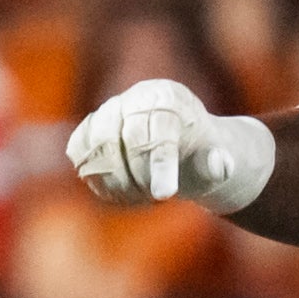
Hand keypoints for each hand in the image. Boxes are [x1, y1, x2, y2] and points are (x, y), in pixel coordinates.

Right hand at [66, 80, 276, 214]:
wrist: (179, 146)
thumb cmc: (199, 154)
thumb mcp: (216, 161)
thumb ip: (218, 164)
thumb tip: (218, 163)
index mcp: (169, 98)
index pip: (159, 132)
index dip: (160, 166)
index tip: (164, 196)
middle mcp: (133, 99)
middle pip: (122, 141)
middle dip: (136, 178)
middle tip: (155, 199)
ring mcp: (107, 112)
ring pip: (95, 147)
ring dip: (115, 182)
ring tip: (140, 197)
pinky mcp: (88, 129)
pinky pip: (80, 154)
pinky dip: (97, 178)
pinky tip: (121, 191)